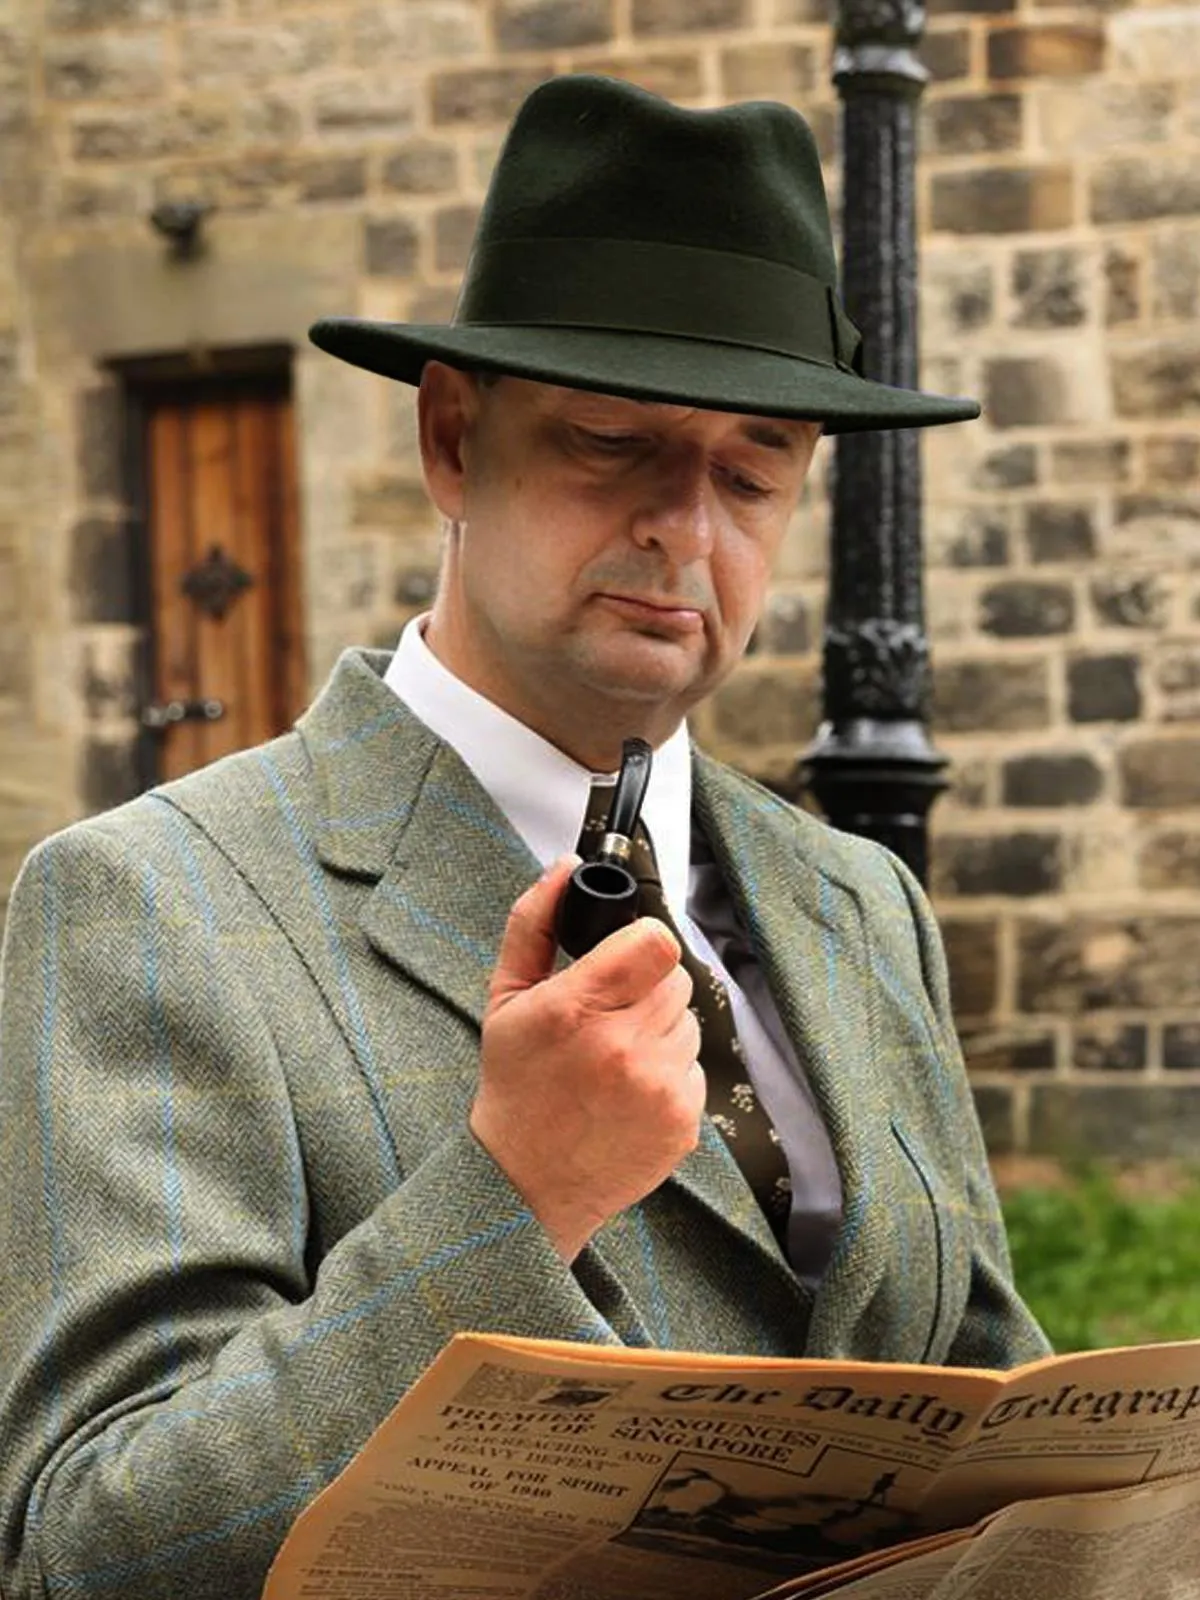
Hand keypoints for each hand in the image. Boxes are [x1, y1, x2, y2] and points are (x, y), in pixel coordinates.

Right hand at [470, 856, 704, 1261]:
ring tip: (614, 1057)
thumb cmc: (516, 1086)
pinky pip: (694, 1067)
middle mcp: (624, 1048)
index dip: (644, 942)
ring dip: (659, 1030)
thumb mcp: (506, 999)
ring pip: (688, 1022)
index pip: (656, 943)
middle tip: (609, 1015)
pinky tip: (628, 1090)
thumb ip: (532, 924)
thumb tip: (564, 868)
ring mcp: (659, 1088)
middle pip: (674, 978)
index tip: (626, 955)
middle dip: (645, 987)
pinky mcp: (684, 1121)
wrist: (527, 1183)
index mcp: (577, 1009)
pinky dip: (668, 1071)